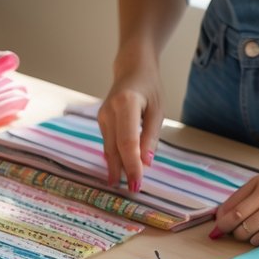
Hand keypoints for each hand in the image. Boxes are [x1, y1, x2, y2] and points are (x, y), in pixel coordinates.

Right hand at [96, 58, 163, 192]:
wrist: (132, 67)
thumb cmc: (149, 87)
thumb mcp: (157, 110)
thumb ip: (150, 136)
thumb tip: (146, 162)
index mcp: (126, 104)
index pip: (128, 142)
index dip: (132, 165)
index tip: (137, 183)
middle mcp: (109, 110)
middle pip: (115, 148)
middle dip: (123, 170)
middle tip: (133, 190)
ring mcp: (102, 115)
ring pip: (109, 147)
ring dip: (118, 167)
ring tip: (124, 185)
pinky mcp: (101, 120)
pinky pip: (109, 142)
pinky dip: (115, 156)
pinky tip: (120, 169)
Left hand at [211, 167, 258, 244]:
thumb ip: (245, 197)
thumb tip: (220, 217)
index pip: (230, 206)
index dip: (220, 221)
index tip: (218, 228)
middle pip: (237, 218)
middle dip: (229, 230)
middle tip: (231, 234)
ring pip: (250, 229)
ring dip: (243, 237)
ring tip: (246, 236)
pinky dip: (258, 240)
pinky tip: (257, 239)